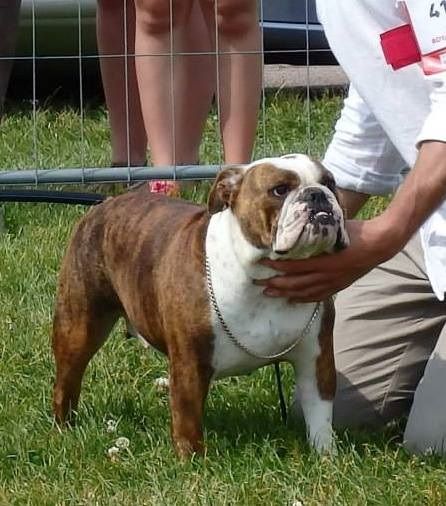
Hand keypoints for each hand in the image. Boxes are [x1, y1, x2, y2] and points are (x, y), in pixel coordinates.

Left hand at [256, 218, 401, 301]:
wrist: (380, 245)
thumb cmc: (357, 232)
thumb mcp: (335, 227)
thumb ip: (316, 229)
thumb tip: (297, 222)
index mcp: (325, 260)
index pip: (295, 266)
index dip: (277, 266)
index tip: (262, 264)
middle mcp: (327, 275)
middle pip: (296, 283)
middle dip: (275, 284)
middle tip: (258, 284)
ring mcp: (333, 283)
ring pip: (304, 292)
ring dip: (285, 293)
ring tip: (270, 293)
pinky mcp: (338, 286)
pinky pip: (318, 296)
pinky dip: (303, 299)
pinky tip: (292, 300)